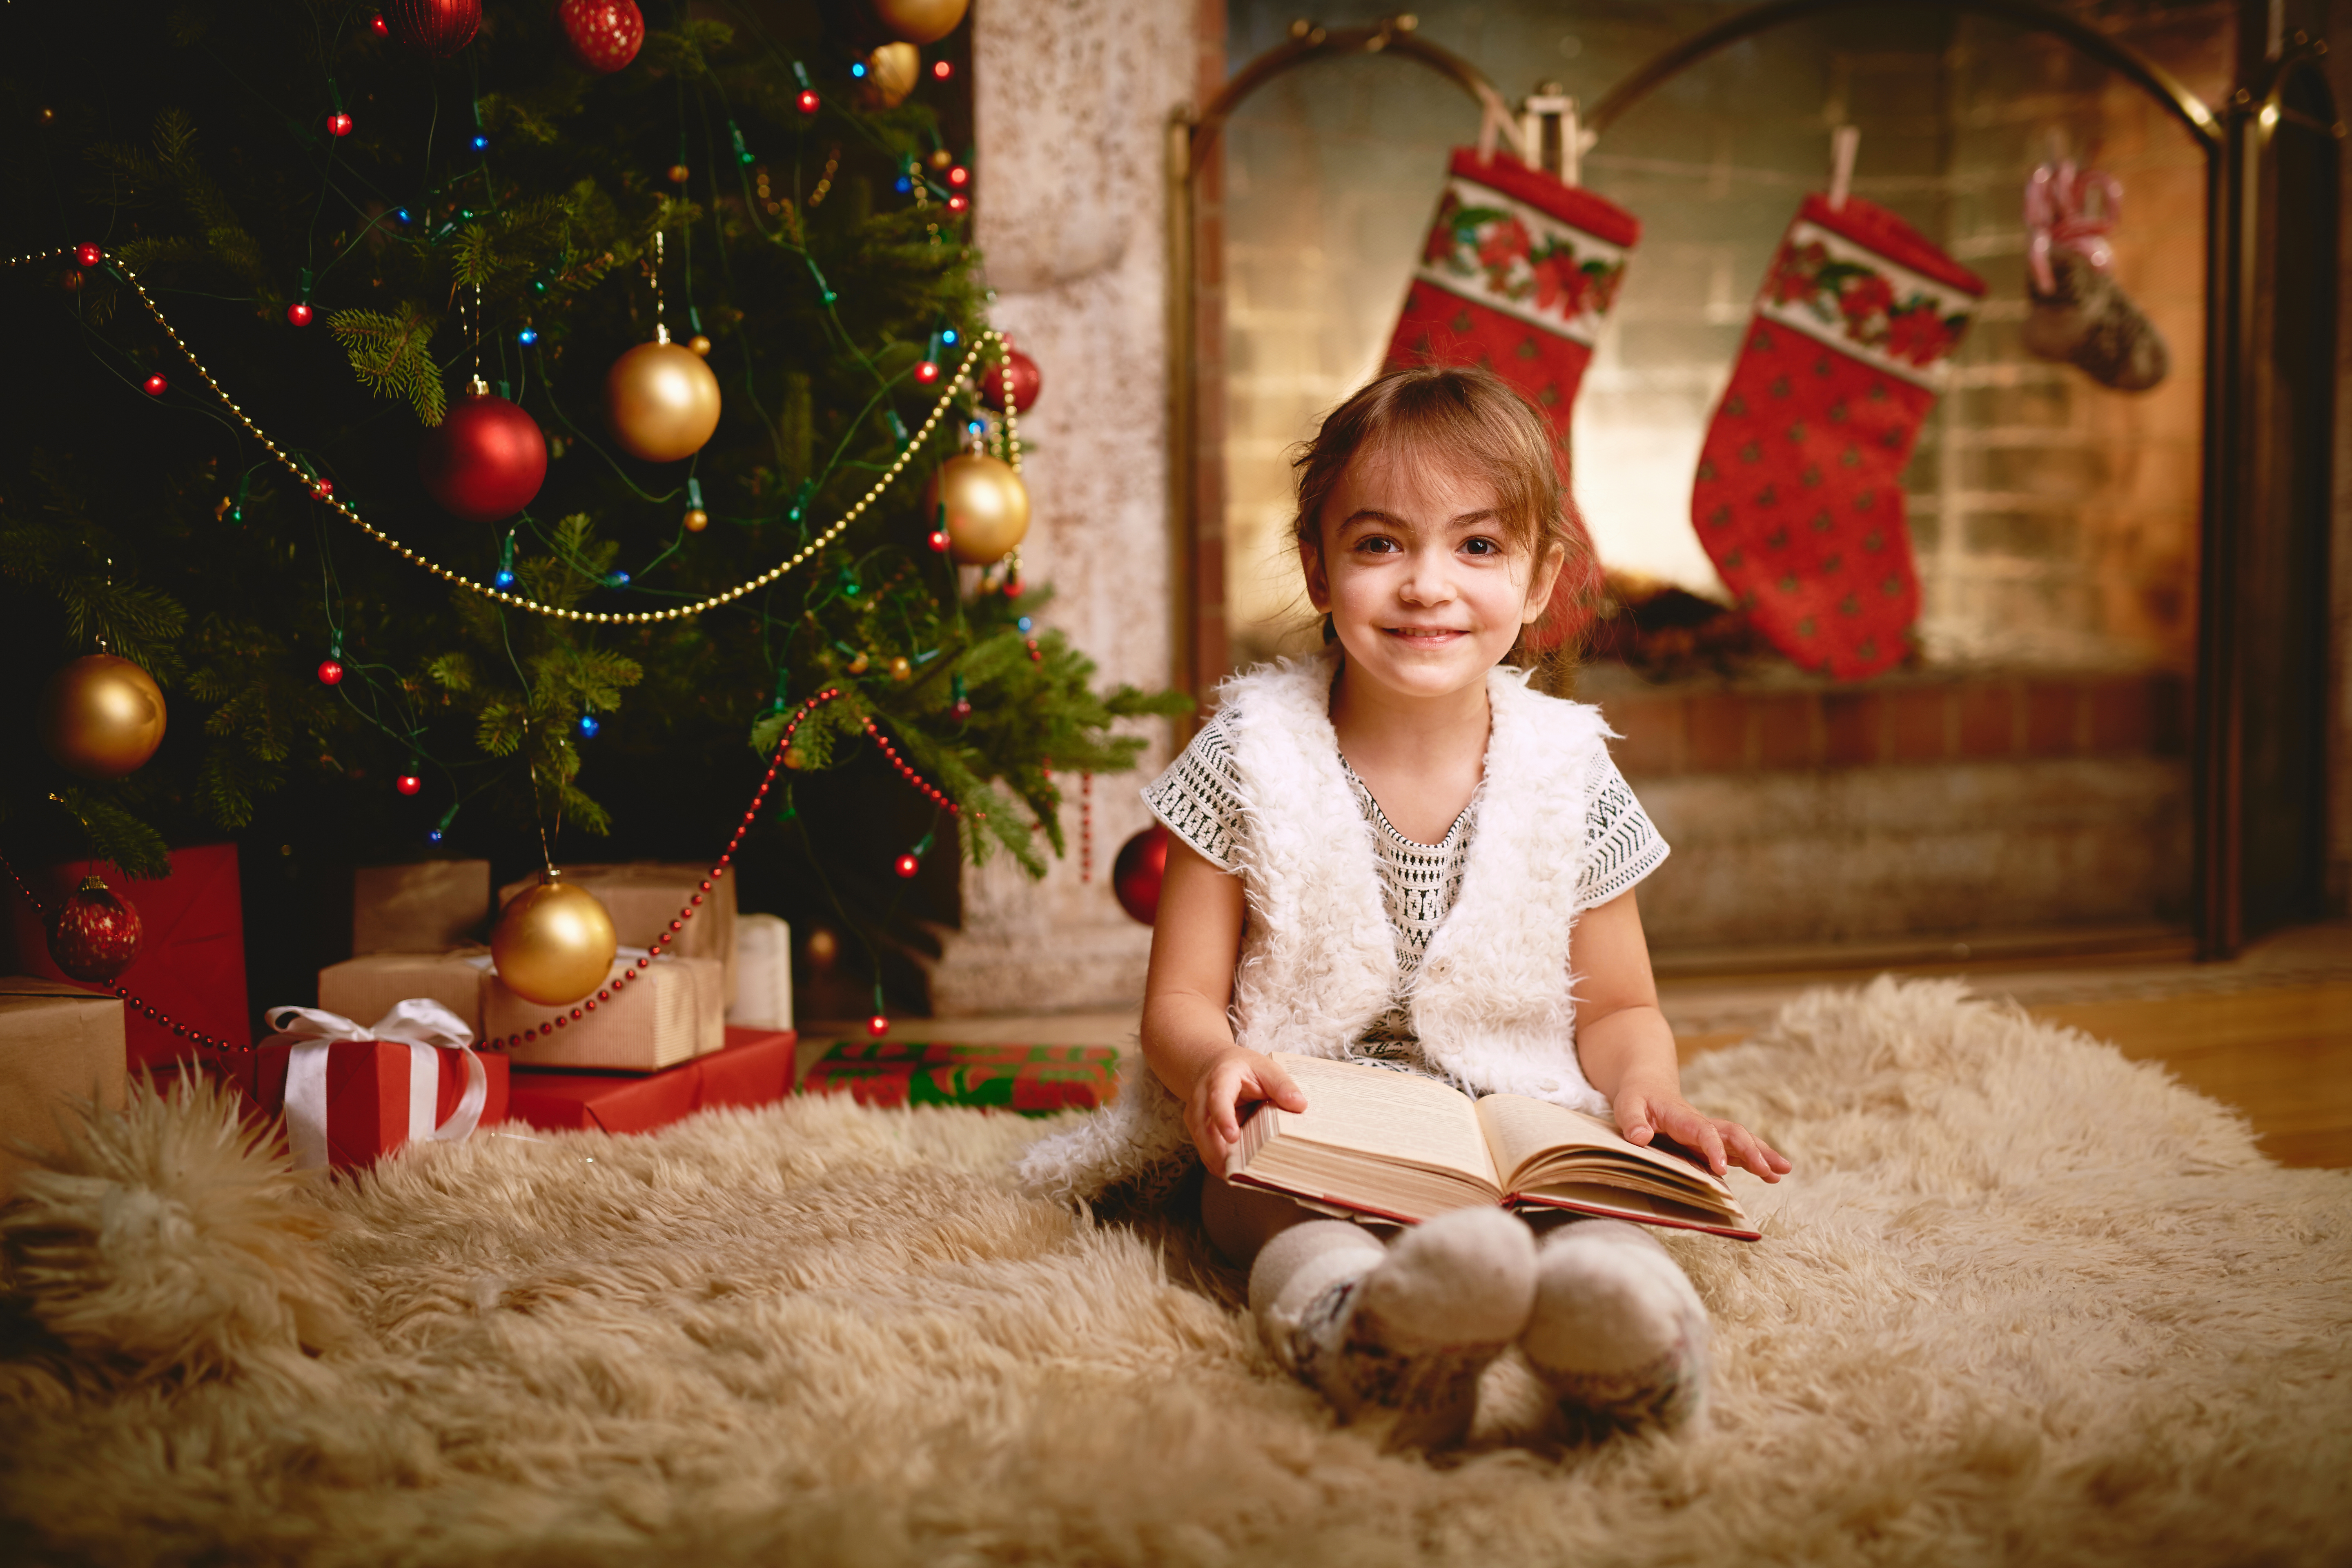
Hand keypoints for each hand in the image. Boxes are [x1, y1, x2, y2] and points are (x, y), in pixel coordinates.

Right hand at [1183, 1047, 1306, 1170]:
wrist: (1213, 1066)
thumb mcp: (1265, 1068)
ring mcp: (1196, 1116)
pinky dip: (1218, 1163)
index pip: (1218, 1099)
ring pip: (1201, 1142)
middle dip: (1217, 1151)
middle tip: (1236, 1172)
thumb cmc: (1243, 1068)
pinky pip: (1205, 1150)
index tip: (1233, 1137)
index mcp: (1220, 1079)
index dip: (1223, 1118)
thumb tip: (1299, 1105)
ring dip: (1217, 1161)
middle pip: (1203, 1127)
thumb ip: (1281, 1085)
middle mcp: (1202, 1098)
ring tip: (1238, 1178)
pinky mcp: (1198, 1130)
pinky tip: (1234, 1176)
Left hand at [1613, 1081, 1789, 1181]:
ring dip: (1762, 1155)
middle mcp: (1701, 1124)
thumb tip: (1641, 1138)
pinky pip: (1736, 1150)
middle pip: (1733, 1134)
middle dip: (1753, 1152)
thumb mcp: (1627, 1105)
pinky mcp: (1710, 1141)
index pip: (1704, 1132)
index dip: (1714, 1148)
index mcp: (1682, 1117)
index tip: (1722, 1168)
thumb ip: (1632, 1121)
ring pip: (1741, 1141)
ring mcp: (1708, 1133)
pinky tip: (1771, 1174)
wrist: (1648, 1086)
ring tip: (1783, 1171)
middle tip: (1770, 1171)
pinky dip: (1754, 1160)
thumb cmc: (1637, 1098)